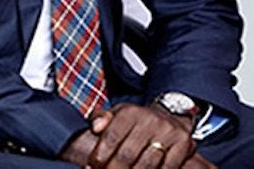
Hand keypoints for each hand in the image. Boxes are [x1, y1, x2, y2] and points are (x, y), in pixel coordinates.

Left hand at [87, 104, 216, 167]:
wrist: (171, 115)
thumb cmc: (137, 121)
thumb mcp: (117, 114)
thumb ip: (100, 118)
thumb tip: (95, 128)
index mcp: (129, 112)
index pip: (111, 137)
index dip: (99, 156)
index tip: (91, 167)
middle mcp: (149, 120)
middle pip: (127, 155)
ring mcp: (167, 132)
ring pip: (146, 165)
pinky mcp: (183, 144)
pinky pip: (168, 168)